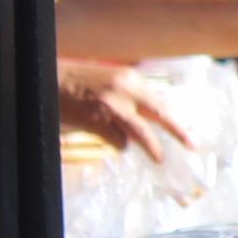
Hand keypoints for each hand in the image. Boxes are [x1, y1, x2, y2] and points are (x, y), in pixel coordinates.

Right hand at [57, 60, 189, 156]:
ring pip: (141, 133)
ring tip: (161, 160)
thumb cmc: (77, 81)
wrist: (45, 76)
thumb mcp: (109, 82)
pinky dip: (120, 145)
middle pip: (160, 114)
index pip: (159, 101)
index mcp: (129, 78)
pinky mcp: (96, 120)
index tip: (190, 127)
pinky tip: (115, 144)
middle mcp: (125, 89)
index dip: (174, 117)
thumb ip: (128, 97)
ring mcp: (111, 105)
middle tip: (192, 144)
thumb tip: (150, 117)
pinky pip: (118, 141)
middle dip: (179, 131)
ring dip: (153, 148)